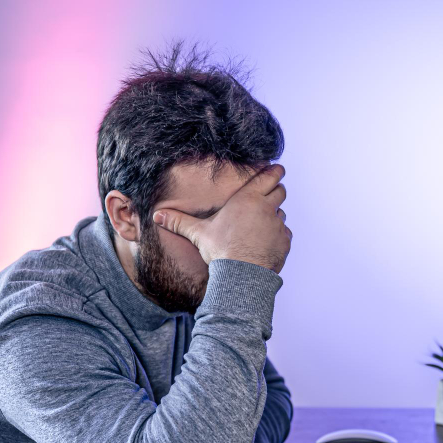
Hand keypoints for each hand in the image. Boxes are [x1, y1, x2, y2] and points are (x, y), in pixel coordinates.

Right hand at [151, 164, 292, 273]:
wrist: (242, 274)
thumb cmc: (221, 250)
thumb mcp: (198, 233)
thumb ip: (179, 222)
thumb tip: (157, 215)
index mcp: (248, 199)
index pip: (268, 177)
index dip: (274, 171)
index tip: (278, 168)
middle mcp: (267, 208)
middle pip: (280, 191)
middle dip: (277, 189)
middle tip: (272, 191)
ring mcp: (278, 225)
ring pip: (282, 213)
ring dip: (275, 215)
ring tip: (264, 222)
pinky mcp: (284, 242)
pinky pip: (285, 234)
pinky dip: (278, 235)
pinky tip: (267, 242)